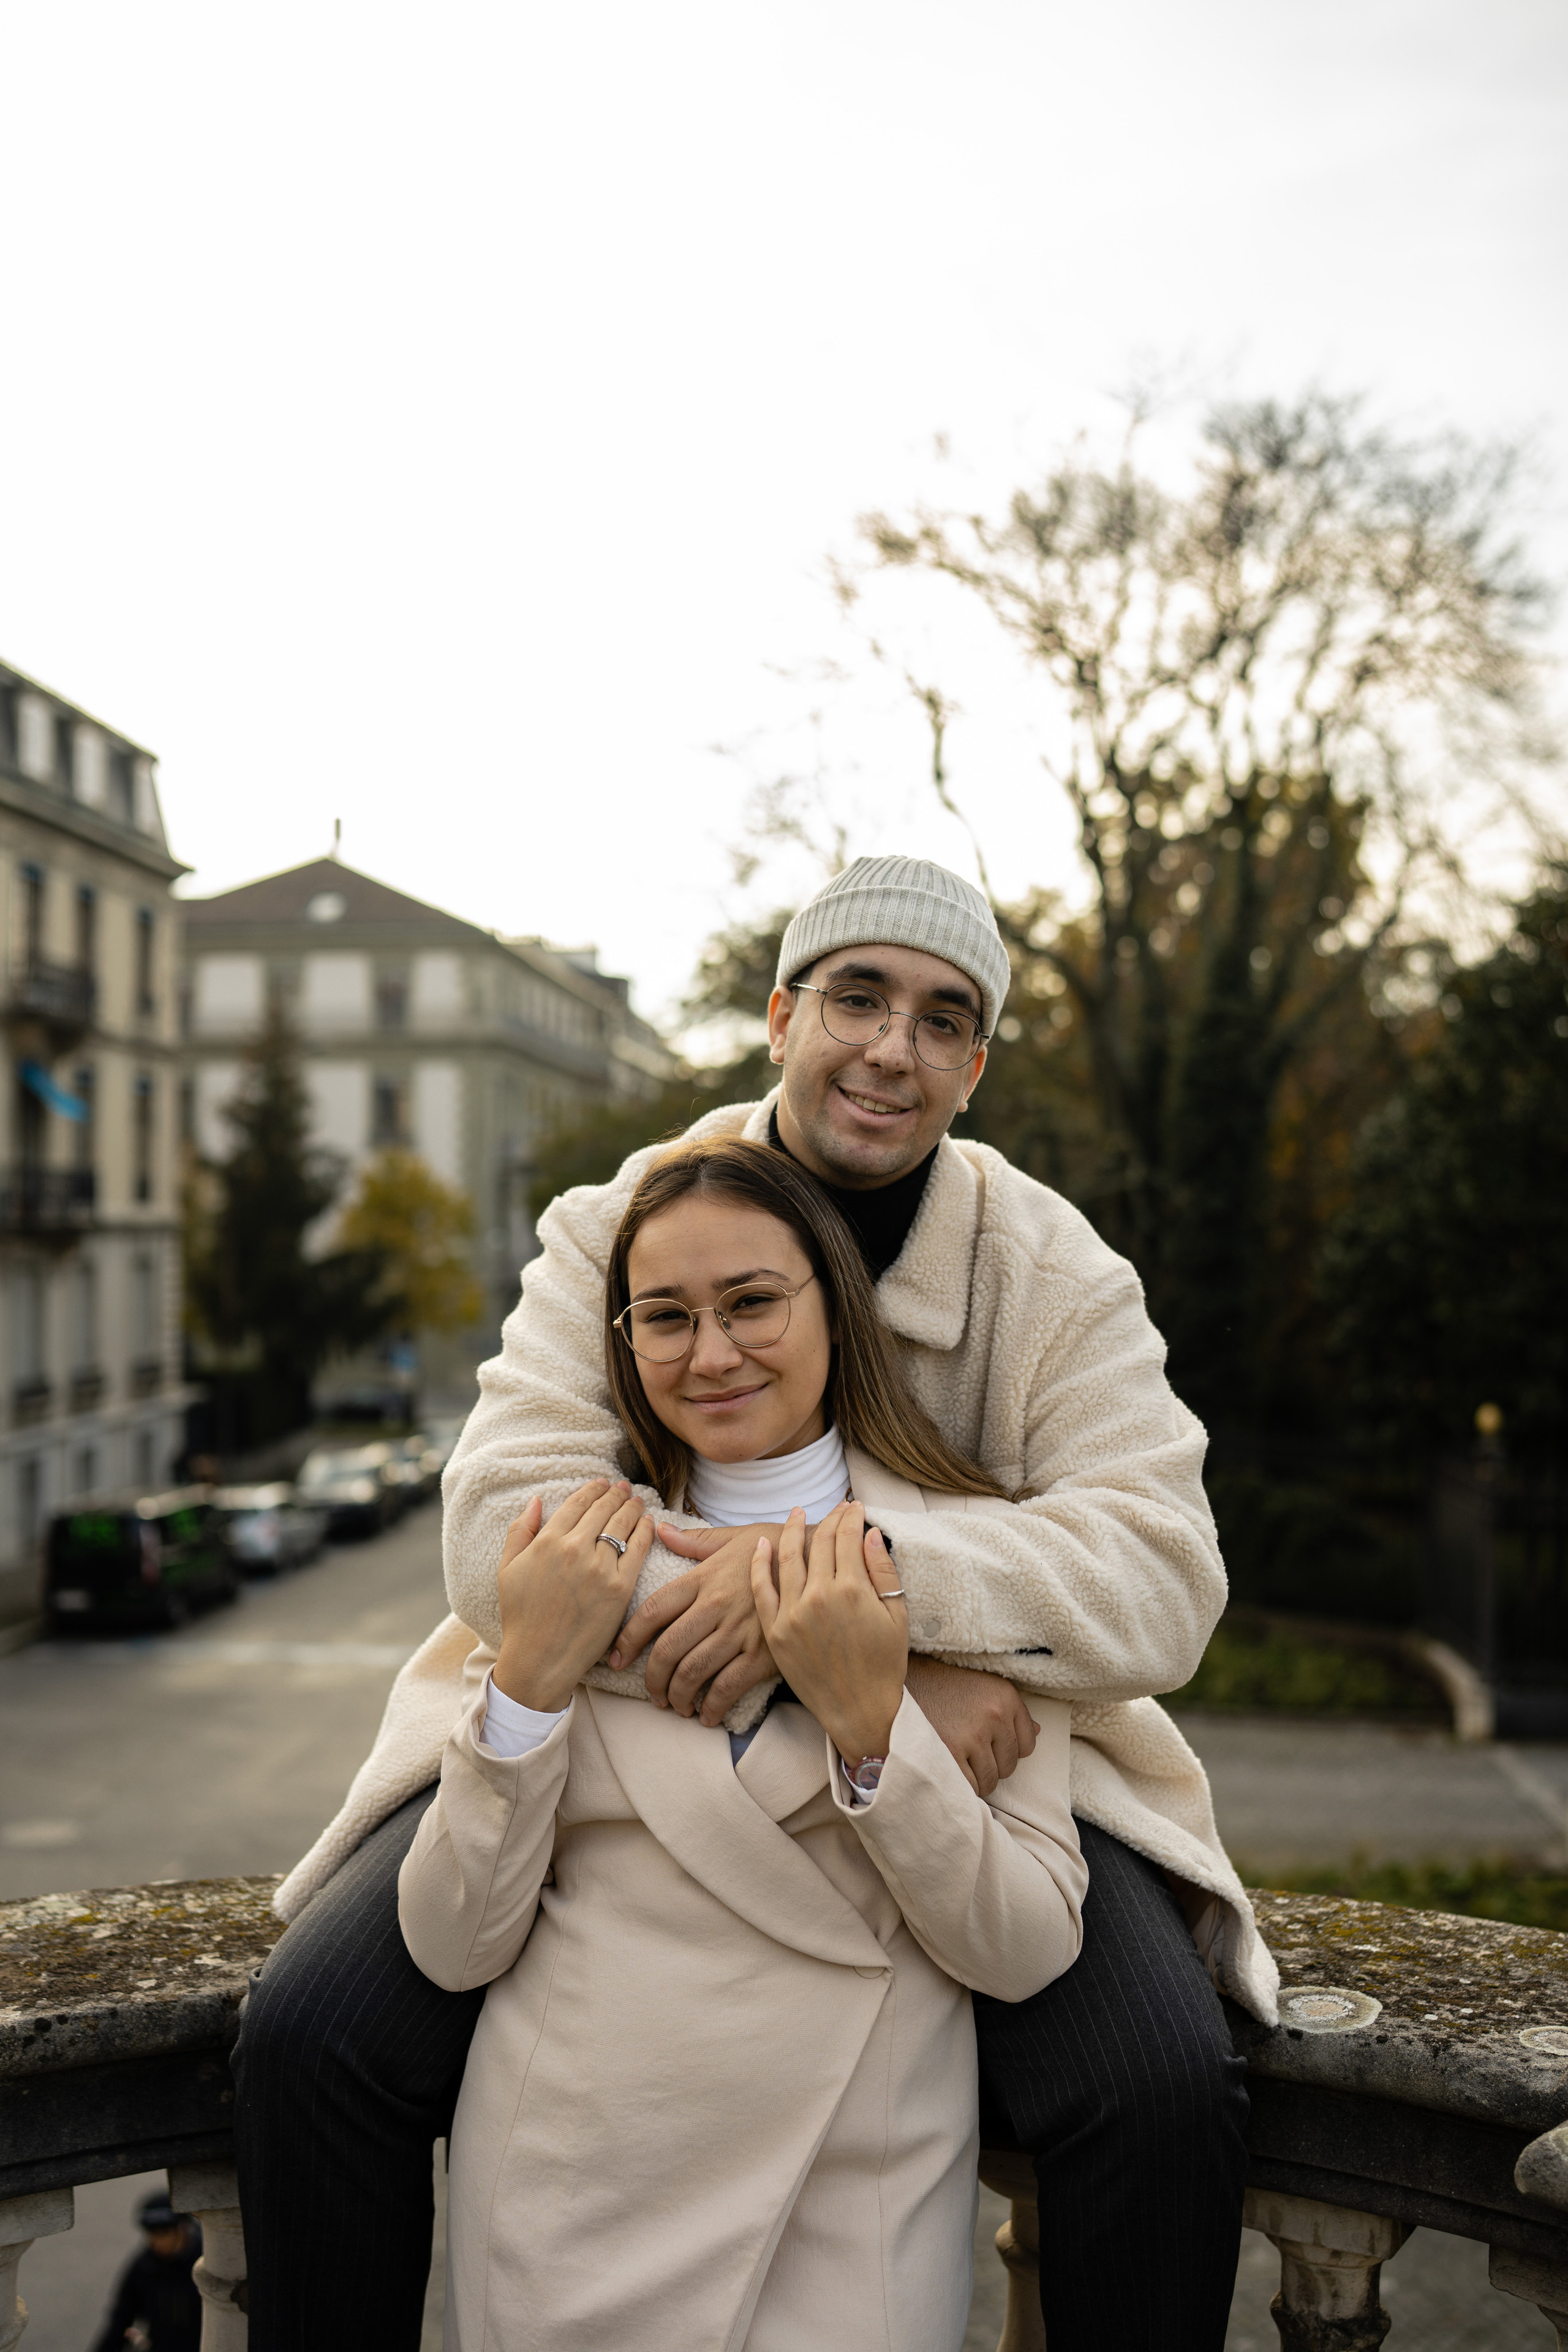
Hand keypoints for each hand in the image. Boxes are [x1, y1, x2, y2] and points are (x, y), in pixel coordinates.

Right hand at [493, 1481, 653, 1712]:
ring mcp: (600, 1568)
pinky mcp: (620, 1588)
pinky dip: (646, 1531)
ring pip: (623, 1524)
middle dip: (616, 1494)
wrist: (539, 1660)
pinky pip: (639, 1549)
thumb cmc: (521, 1618)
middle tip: (624, 1488)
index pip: (577, 1503)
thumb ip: (521, 1531)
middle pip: (603, 1509)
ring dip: (632, 1507)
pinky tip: (649, 1522)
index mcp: (547, 1542)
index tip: (603, 1483)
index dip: (593, 1489)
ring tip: (637, 1501)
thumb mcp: (508, 1570)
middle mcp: (575, 1549)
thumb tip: (537, 1500)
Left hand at [608, 1522, 780, 1724]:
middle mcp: (716, 1606)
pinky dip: (712, 1707)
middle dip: (653, 1679)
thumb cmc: (776, 1549)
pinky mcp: (763, 1653)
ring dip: (678, 1696)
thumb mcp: (734, 1538)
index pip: (653, 1610)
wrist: (823, 1562)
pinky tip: (707, 1715)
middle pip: (668, 1649)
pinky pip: (727, 1687)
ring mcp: (739, 1632)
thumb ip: (694, 1541)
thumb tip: (660, 1530)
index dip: (629, 1637)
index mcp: (704, 1578)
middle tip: (652, 1693)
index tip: (617, 1657)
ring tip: (677, 1706)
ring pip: (693, 1672)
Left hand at [750, 1503, 907, 1766]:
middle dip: (829, 1519)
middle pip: (819, 1543)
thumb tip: (869, 1532)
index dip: (851, 1517)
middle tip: (834, 1508)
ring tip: (795, 1513)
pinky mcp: (774, 1632)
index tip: (854, 1506)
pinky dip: (760, 1563)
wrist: (858, 1711)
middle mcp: (819, 1596)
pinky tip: (762, 1544)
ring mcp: (792, 1614)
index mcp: (853, 1590)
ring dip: (791, 1530)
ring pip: (788, 1558)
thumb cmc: (884, 1666)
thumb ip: (883, 1571)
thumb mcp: (897, 1616)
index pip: (847, 1537)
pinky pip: (761, 1589)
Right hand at [904, 1656, 1037, 1796]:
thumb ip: (1012, 1712)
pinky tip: (948, 1768)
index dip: (1007, 1749)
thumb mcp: (983, 1688)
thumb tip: (1037, 1731)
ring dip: (975, 1778)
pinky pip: (970, 1787)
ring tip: (956, 1761)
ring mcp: (973, 1735)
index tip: (989, 1744)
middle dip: (991, 1765)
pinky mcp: (950, 1753)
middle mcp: (994, 1715)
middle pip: (1009, 1766)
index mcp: (1006, 1696)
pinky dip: (960, 1785)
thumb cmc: (943, 1688)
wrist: (898, 1682)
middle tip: (967, 1753)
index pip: (1027, 1745)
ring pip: (990, 1781)